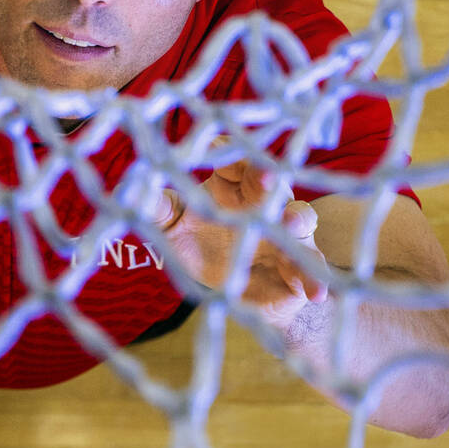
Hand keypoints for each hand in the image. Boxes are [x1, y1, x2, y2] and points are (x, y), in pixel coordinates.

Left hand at [154, 158, 329, 331]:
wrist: (235, 300)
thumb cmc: (205, 251)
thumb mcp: (175, 230)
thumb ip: (158, 209)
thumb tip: (132, 190)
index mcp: (232, 186)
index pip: (233, 158)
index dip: (228, 151)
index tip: (217, 148)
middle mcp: (263, 202)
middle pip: (270, 179)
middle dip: (268, 175)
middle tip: (264, 174)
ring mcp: (286, 233)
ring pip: (299, 218)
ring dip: (297, 218)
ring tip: (291, 222)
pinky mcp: (301, 267)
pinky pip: (311, 269)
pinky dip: (315, 278)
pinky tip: (316, 292)